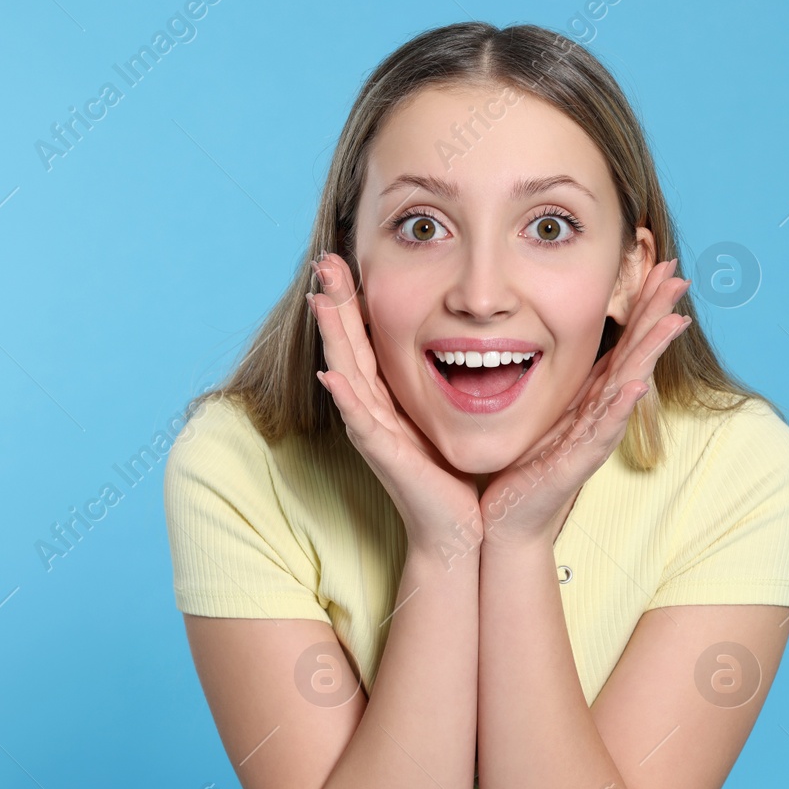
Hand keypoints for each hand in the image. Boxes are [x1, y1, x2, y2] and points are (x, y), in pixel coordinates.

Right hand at [308, 251, 482, 559]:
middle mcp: (373, 411)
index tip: (344, 260)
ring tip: (318, 300)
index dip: (352, 302)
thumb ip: (448, 380)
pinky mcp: (384, 456)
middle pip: (347, 347)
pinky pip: (360, 422)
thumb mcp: (449, 414)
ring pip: (346, 374)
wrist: (458, 528)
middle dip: (334, 304)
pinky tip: (330, 375)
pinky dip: (346, 399)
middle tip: (324, 261)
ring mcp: (374, 433)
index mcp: (388, 399)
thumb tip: (471, 337)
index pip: (365, 340)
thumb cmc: (454, 474)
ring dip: (332, 337)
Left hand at [477, 258, 691, 547]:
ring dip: (651, 353)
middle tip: (677, 277)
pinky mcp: (579, 462)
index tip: (661, 267)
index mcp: (591, 397)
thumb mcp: (543, 411)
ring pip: (629, 386)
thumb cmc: (523, 468)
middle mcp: (601, 413)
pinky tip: (636, 385)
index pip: (625, 342)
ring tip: (674, 322)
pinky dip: (621, 407)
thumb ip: (557, 380)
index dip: (643, 306)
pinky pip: (603, 430)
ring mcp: (594, 437)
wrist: (509, 518)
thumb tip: (547, 336)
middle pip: (636, 355)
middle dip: (657, 315)